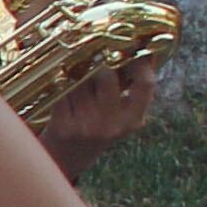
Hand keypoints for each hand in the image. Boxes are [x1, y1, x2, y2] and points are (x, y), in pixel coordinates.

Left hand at [37, 55, 158, 179]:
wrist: (67, 159)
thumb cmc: (97, 128)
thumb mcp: (121, 114)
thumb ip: (130, 88)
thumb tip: (139, 49)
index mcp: (132, 120)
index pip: (145, 85)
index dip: (142, 62)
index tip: (136, 47)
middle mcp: (112, 124)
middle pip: (106, 76)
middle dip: (99, 63)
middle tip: (95, 57)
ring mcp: (86, 126)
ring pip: (80, 81)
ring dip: (77, 72)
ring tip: (76, 75)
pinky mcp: (62, 126)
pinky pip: (61, 91)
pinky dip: (60, 83)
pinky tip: (61, 85)